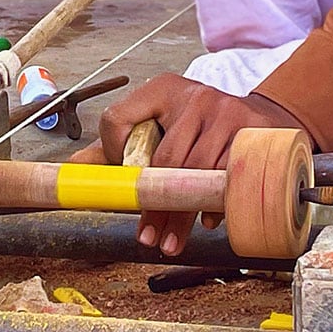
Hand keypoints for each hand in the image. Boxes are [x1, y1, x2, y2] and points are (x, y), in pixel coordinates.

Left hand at [70, 73, 309, 255]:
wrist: (260, 116)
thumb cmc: (195, 129)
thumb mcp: (156, 127)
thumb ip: (115, 147)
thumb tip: (72, 169)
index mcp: (158, 90)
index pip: (116, 119)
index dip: (112, 152)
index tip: (121, 180)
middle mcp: (192, 95)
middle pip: (163, 159)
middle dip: (153, 206)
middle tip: (147, 238)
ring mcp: (226, 109)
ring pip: (196, 172)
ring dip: (182, 215)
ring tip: (171, 241)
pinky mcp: (254, 128)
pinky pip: (229, 174)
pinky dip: (215, 203)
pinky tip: (205, 220)